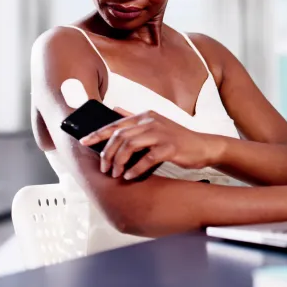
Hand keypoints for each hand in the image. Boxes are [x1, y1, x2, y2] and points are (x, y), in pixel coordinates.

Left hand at [80, 108, 220, 179]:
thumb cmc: (177, 139)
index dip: (97, 134)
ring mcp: (161, 133)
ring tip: (115, 174)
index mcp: (145, 116)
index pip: (115, 123)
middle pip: (120, 136)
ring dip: (119, 162)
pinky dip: (135, 169)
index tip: (83, 142)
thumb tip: (114, 110)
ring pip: (130, 146)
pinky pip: (147, 159)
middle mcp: (151, 121)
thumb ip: (134, 118)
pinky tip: (130, 176)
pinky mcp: (170, 147)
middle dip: (108, 154)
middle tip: (104, 167)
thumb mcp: (155, 124)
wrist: (203, 146)